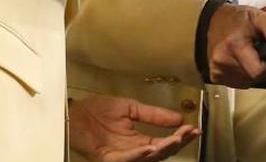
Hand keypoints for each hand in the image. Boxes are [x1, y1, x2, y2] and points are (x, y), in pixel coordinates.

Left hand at [67, 94, 199, 161]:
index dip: (179, 137)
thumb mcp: (130, 108)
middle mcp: (132, 152)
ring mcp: (120, 157)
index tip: (194, 128)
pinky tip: (149, 147)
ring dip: (162, 150)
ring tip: (175, 140)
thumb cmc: (96, 111)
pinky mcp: (107, 159)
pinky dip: (138, 154)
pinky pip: (125, 159)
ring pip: (146, 159)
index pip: (164, 142)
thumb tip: (179, 117)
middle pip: (160, 153)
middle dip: (177, 144)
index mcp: (138, 140)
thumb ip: (153, 114)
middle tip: (190, 134)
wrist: (72, 112)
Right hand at [206, 3, 265, 87]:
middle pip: (255, 78)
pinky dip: (247, 76)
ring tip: (264, 61)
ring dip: (259, 75)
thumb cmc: (235, 19)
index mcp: (234, 45)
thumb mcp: (257, 15)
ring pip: (248, 83)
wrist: (213, 21)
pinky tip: (250, 65)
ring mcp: (218, 71)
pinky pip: (239, 83)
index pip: (259, 70)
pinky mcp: (216, 77)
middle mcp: (223, 61)